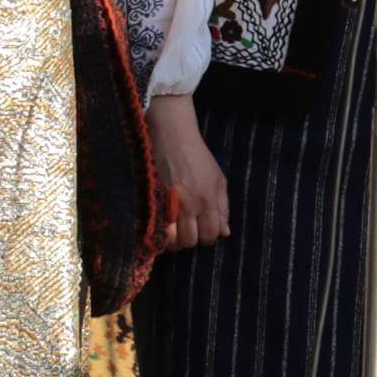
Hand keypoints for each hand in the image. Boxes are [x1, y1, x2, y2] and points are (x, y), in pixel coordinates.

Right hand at [148, 95, 228, 255]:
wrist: (172, 135)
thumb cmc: (198, 156)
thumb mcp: (218, 179)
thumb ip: (223, 207)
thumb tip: (225, 232)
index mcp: (208, 200)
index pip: (210, 235)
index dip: (207, 237)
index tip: (203, 230)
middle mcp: (189, 205)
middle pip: (190, 241)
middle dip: (189, 240)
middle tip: (187, 230)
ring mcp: (168, 203)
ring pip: (170, 239)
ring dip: (172, 239)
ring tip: (173, 231)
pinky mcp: (152, 199)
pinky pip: (154, 226)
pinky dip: (158, 231)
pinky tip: (161, 225)